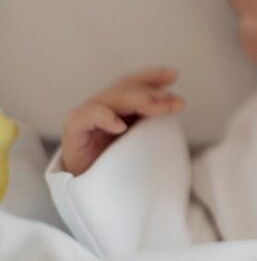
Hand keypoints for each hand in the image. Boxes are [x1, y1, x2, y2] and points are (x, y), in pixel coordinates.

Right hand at [61, 67, 184, 175]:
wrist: (89, 184)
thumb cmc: (117, 161)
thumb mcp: (141, 137)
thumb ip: (154, 119)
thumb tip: (179, 103)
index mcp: (119, 105)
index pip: (135, 83)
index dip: (152, 77)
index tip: (174, 75)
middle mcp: (103, 105)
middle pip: (126, 89)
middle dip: (153, 93)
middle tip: (174, 101)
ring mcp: (88, 115)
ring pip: (112, 99)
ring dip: (138, 102)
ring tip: (159, 109)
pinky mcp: (74, 129)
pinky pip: (88, 116)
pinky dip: (105, 118)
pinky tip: (121, 127)